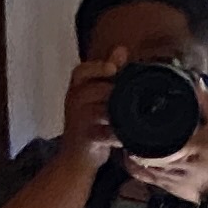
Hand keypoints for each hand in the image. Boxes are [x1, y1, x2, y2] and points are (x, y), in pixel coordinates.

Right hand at [58, 50, 125, 164]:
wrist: (75, 158)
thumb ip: (108, 72)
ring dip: (119, 114)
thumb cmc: (89, 123)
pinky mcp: (85, 139)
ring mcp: (77, 120)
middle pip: (97, 90)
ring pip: (102, 111)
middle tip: (133, 99)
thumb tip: (121, 49)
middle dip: (116, 94)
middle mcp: (73, 101)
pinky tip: (125, 136)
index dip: (97, 68)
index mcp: (76, 88)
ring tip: (132, 117)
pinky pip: (104, 133)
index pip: (81, 71)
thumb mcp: (96, 95)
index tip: (112, 69)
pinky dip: (117, 135)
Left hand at [127, 80, 207, 205]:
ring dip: (130, 154)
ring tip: (125, 139)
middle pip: (143, 156)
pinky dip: (133, 166)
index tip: (132, 123)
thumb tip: (197, 82)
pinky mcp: (165, 188)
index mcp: (188, 149)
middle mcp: (175, 166)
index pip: (158, 147)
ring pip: (139, 167)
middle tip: (122, 128)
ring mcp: (168, 179)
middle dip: (131, 143)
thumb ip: (207, 104)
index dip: (141, 138)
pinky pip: (143, 177)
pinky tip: (130, 156)